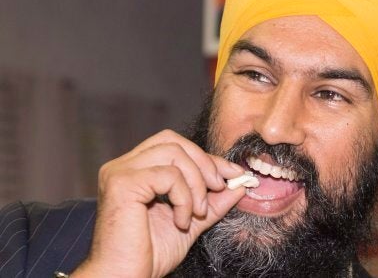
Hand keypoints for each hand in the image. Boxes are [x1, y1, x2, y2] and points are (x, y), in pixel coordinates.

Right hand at [72, 130, 245, 277]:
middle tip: (219, 188)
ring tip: (197, 212)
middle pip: (173, 141)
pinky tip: (181, 221)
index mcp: (136, 170)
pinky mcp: (122, 184)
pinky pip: (168, 176)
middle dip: (204, 163)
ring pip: (173, 153)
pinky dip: (184, 197)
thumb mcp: (191, 221)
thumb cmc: (150, 255)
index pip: (175, 147)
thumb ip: (212, 201)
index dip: (207, 158)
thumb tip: (239, 183)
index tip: (233, 174)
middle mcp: (123, 166)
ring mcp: (120, 173)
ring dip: (196, 183)